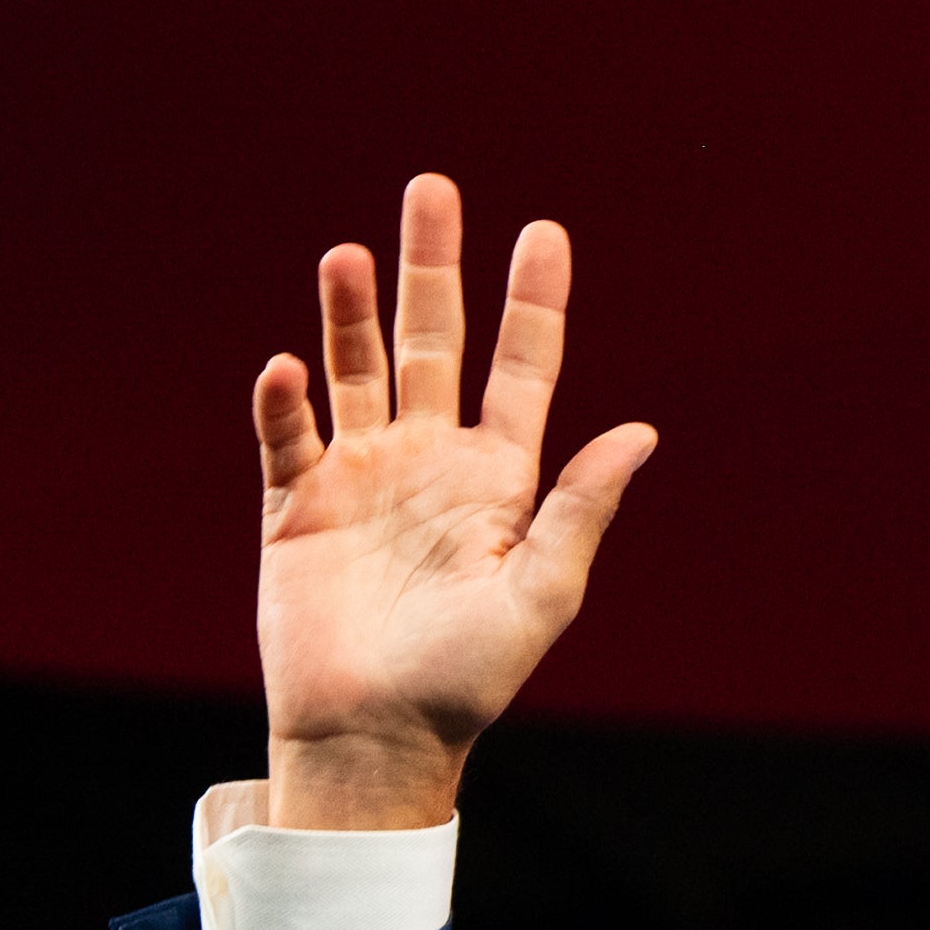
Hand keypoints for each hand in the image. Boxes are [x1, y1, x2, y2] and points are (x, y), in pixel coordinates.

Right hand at [250, 173, 656, 827]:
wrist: (375, 741)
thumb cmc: (468, 681)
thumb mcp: (541, 595)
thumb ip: (582, 509)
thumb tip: (642, 431)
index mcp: (499, 480)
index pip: (521, 368)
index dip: (533, 301)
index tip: (543, 231)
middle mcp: (429, 463)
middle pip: (431, 343)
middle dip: (431, 268)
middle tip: (430, 189)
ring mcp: (361, 478)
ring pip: (357, 370)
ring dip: (350, 313)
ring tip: (347, 254)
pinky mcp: (296, 509)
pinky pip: (289, 437)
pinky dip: (287, 401)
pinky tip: (290, 367)